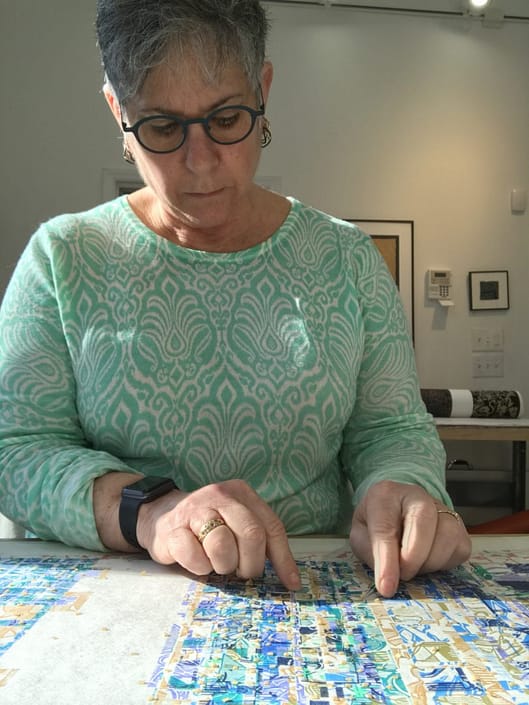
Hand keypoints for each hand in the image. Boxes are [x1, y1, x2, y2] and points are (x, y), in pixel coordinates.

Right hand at [137, 478, 300, 590]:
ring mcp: (194, 509)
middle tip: (239, 573)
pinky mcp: (172, 528)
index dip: (283, 559)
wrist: (162, 515)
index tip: (290, 584)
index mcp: (242, 494)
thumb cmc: (209, 527)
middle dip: (249, 564)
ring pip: (222, 545)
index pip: (271, 527)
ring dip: (222, 565)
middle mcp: (220, 495)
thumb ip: (262, 544)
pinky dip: (198, 566)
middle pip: (251, 534)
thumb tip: (291, 581)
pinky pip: (194, 555)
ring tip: (216, 563)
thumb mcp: (237, 526)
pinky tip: (196, 560)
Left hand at [349, 480, 470, 597]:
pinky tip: (428, 562)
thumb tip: (389, 579)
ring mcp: (442, 509)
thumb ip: (370, 551)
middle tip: (403, 576)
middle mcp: (417, 496)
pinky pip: (459, 550)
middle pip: (423, 521)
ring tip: (413, 567)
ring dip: (429, 563)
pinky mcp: (460, 527)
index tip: (386, 587)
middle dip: (413, 557)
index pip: (385, 526)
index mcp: (385, 495)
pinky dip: (444, 564)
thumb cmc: (376, 523)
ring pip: (447, 536)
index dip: (386, 559)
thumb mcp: (361, 534)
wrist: (397, 510)